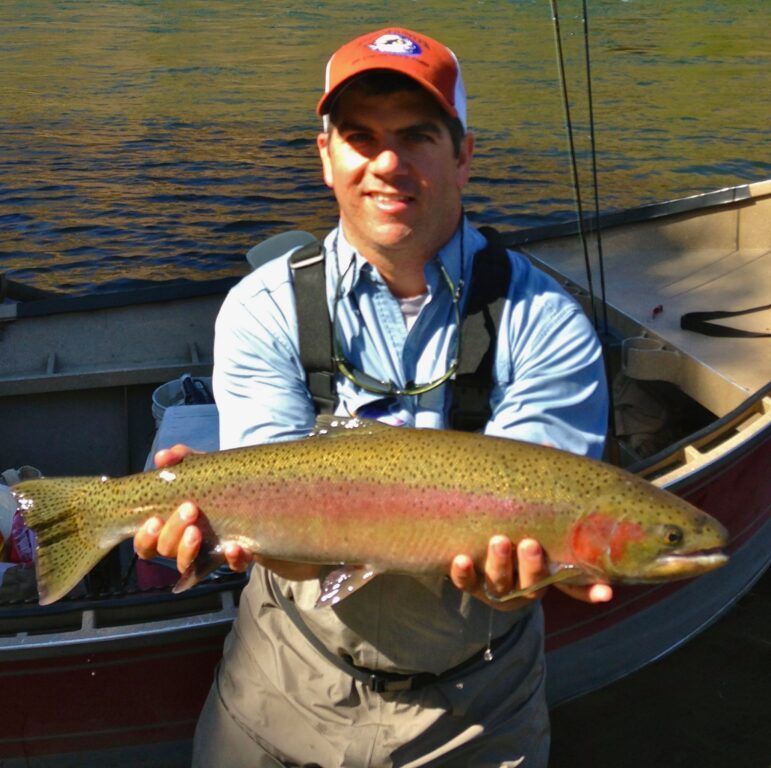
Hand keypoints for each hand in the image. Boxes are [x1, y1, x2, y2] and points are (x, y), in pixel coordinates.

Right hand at [133, 444, 319, 579]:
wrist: (286, 504)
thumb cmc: (237, 488)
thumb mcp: (212, 470)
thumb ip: (188, 460)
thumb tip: (163, 456)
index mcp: (177, 524)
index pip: (148, 541)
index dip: (145, 536)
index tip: (154, 519)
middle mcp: (192, 543)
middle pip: (164, 551)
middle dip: (171, 533)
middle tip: (189, 509)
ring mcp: (216, 551)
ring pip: (189, 564)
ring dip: (188, 550)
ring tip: (198, 531)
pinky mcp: (244, 558)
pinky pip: (234, 566)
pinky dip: (233, 558)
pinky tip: (236, 546)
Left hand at [450, 535, 612, 610]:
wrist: (474, 540)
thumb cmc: (517, 527)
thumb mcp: (540, 528)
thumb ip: (555, 519)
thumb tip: (589, 493)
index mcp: (548, 576)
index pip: (575, 587)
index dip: (590, 592)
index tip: (605, 592)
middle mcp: (524, 588)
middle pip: (532, 586)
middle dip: (533, 567)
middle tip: (530, 544)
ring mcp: (497, 588)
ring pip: (501, 584)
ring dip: (500, 565)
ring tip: (499, 541)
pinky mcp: (470, 583)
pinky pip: (466, 584)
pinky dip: (463, 574)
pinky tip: (460, 559)